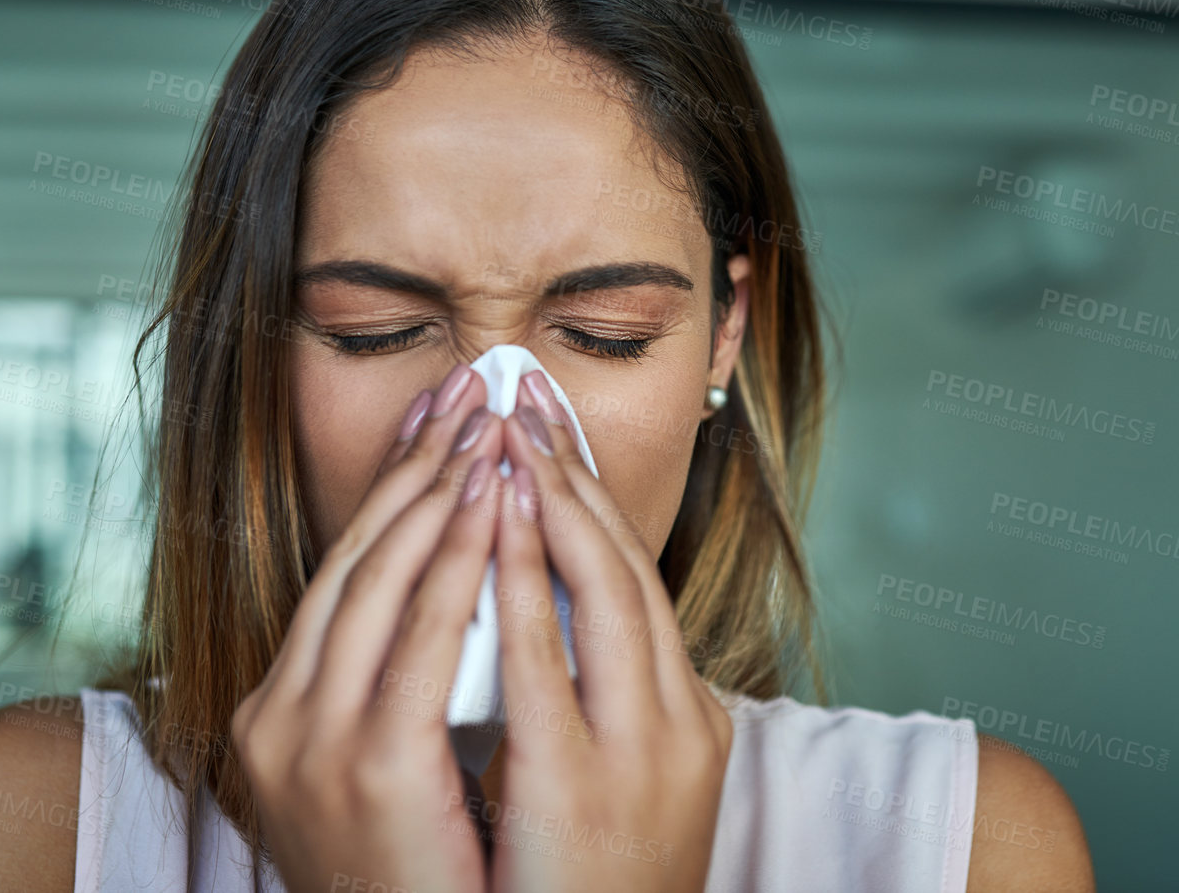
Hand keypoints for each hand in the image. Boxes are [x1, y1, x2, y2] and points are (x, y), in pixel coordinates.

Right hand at [230, 362, 505, 892]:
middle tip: (472, 388)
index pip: (343, 573)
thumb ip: (396, 687)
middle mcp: (279, 718)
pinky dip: (455, 559)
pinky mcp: (365, 765)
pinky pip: (418, 634)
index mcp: (282, 715)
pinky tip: (489, 498)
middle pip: (356, 560)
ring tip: (489, 422)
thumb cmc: (421, 882)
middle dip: (417, 465)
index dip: (392, 487)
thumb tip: (447, 594)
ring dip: (440, 491)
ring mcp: (309, 741)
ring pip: (379, 581)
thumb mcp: (389, 770)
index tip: (436, 418)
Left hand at [482, 373, 732, 891]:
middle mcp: (680, 725)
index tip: (548, 425)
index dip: (588, 491)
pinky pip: (547, 660)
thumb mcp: (607, 785)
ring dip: (548, 501)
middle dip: (568, 471)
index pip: (632, 576)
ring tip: (505, 430)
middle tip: (523, 393)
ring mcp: (645, 754)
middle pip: (625, 564)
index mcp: (686, 719)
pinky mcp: (586, 785)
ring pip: (602, 591)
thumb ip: (590, 705)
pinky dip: (521, 580)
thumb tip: (543, 622)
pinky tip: (492, 518)